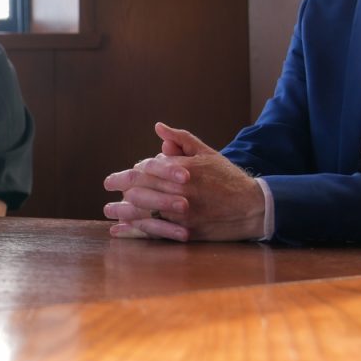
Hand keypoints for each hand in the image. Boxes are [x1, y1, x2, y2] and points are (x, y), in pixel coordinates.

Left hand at [102, 122, 263, 241]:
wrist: (253, 207)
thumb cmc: (227, 177)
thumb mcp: (206, 153)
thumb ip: (181, 140)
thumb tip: (158, 128)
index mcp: (184, 169)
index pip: (147, 168)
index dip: (131, 172)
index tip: (121, 175)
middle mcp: (181, 191)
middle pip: (140, 189)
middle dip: (120, 187)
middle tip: (108, 186)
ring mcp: (183, 214)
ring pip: (143, 211)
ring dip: (121, 211)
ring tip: (108, 211)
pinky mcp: (187, 232)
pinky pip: (154, 232)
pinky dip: (133, 232)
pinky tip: (119, 231)